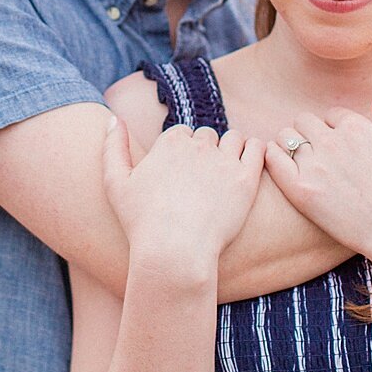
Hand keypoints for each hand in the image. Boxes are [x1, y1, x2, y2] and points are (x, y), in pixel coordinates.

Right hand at [102, 117, 264, 265]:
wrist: (174, 253)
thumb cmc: (141, 223)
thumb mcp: (115, 183)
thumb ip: (113, 147)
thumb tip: (113, 119)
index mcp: (171, 141)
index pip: (183, 133)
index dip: (182, 152)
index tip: (181, 174)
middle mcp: (199, 145)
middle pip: (207, 136)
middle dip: (205, 152)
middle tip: (202, 180)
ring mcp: (225, 161)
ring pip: (233, 139)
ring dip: (230, 149)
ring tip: (225, 174)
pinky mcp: (246, 179)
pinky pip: (258, 149)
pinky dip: (255, 150)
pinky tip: (247, 166)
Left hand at [264, 104, 371, 263]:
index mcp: (357, 127)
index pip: (331, 115)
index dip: (336, 131)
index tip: (340, 150)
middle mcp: (332, 141)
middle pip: (305, 122)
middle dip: (311, 135)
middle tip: (317, 156)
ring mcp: (315, 165)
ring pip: (286, 138)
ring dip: (291, 146)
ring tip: (300, 164)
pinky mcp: (301, 190)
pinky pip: (273, 159)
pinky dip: (272, 157)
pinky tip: (280, 166)